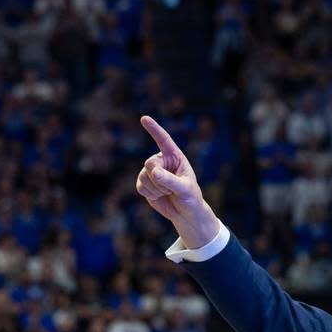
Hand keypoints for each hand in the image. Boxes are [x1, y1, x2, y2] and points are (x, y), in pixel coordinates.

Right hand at [136, 115, 219, 248]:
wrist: (185, 212)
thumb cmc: (190, 197)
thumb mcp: (184, 189)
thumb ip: (170, 180)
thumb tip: (153, 171)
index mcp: (174, 156)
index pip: (164, 140)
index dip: (154, 129)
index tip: (144, 118)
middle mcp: (161, 160)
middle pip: (150, 163)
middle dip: (159, 179)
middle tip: (171, 189)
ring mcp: (151, 171)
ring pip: (144, 176)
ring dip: (156, 189)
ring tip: (168, 192)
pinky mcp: (144, 182)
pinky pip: (140, 186)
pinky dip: (150, 194)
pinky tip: (159, 196)